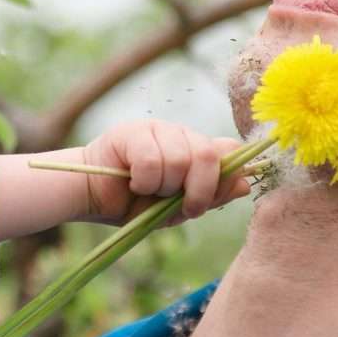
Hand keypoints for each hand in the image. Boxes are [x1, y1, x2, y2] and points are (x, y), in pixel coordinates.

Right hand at [82, 120, 249, 223]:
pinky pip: (152, 161)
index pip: (228, 150)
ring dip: (163, 187)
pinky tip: (133, 183)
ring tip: (146, 190)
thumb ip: (211, 195)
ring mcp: (157, 128)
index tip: (202, 202)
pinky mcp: (132, 131)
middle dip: (196, 190)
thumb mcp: (178, 208)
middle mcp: (180, 134)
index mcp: (195, 149)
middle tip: (178, 205)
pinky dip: (144, 182)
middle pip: (207, 155)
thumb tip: (245, 184)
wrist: (92, 197)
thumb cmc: (135, 203)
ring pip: (179, 160)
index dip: (223, 177)